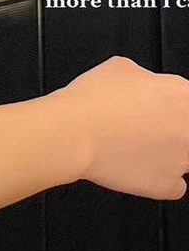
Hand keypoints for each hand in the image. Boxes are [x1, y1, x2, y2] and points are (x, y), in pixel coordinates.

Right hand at [63, 55, 188, 199]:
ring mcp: (183, 160)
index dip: (171, 102)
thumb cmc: (92, 99)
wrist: (73, 132)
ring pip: (183, 156)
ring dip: (163, 150)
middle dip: (171, 127)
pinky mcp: (167, 185)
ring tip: (132, 142)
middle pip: (187, 129)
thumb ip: (146, 77)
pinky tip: (136, 163)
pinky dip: (157, 176)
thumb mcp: (120, 66)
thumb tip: (146, 86)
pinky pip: (172, 183)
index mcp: (183, 95)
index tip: (159, 106)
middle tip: (145, 123)